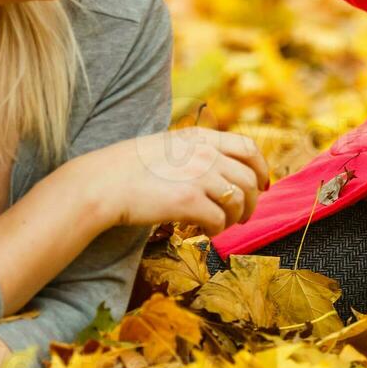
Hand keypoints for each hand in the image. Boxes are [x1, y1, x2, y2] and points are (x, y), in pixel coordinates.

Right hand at [77, 126, 270, 235]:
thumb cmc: (129, 168)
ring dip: (235, 217)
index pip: (248, 149)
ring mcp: (198, 177)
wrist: (103, 184)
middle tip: (244, 215)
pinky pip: (219, 221)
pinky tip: (205, 230)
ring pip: (239, 202)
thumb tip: (220, 168)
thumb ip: (195, 151)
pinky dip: (217, 229)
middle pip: (249, 180)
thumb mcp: (168, 145)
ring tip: (222, 225)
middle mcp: (205, 153)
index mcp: (200, 137)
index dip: (262, 169)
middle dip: (252, 201)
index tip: (263, 185)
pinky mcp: (189, 202)